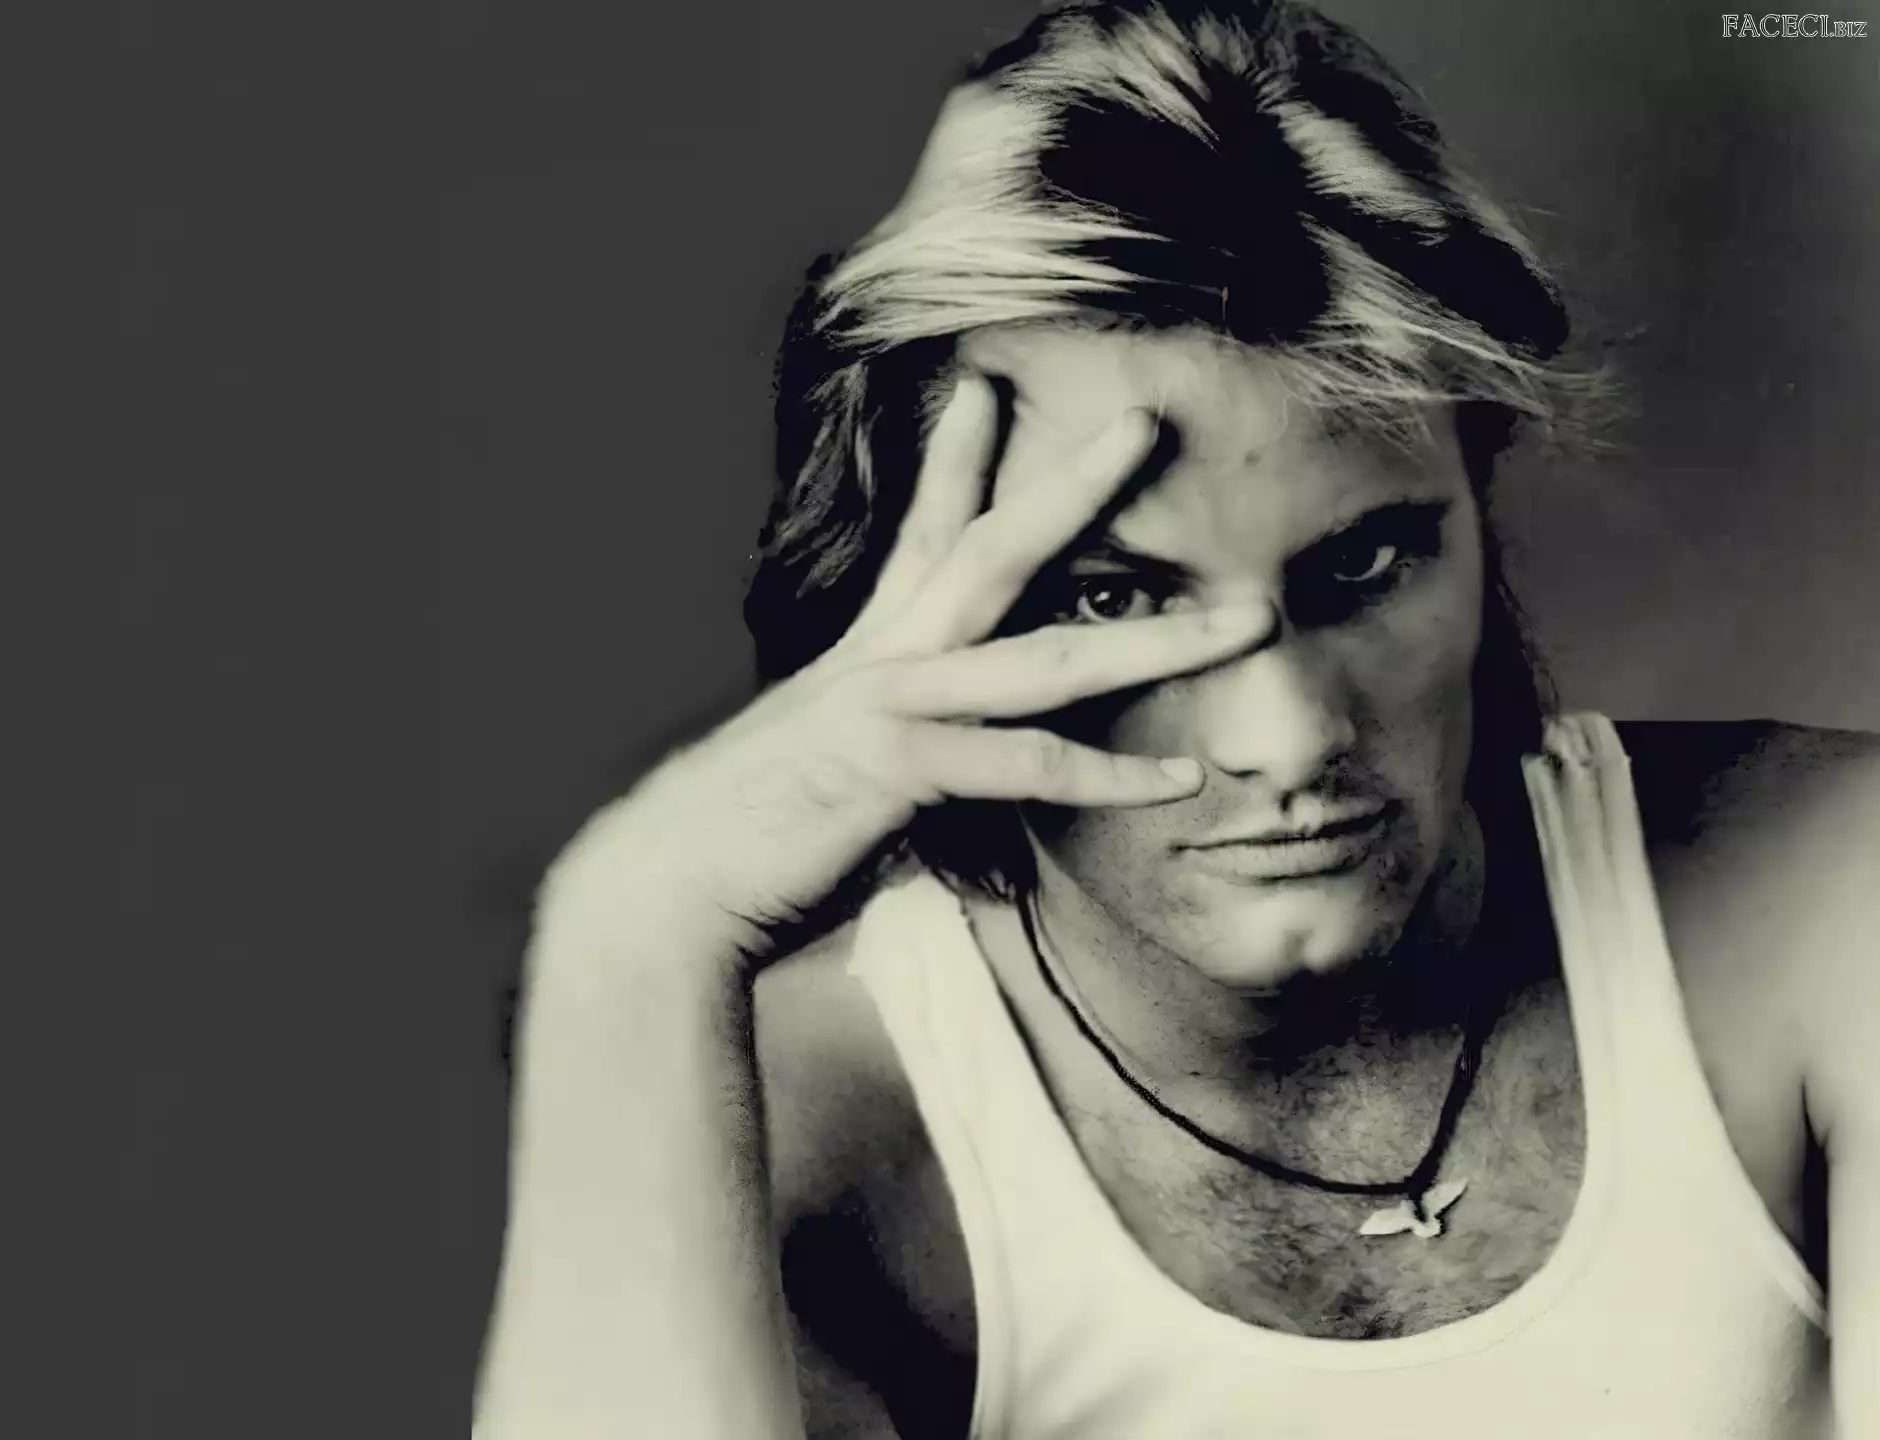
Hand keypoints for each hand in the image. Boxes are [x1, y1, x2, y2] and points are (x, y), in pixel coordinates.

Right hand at [555, 375, 1276, 961]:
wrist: (667, 884)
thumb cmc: (749, 838)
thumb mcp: (830, 775)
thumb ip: (895, 756)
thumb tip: (934, 773)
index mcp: (867, 653)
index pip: (923, 536)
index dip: (958, 460)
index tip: (985, 387)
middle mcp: (884, 659)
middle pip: (992, 548)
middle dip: (1073, 483)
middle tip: (1145, 421)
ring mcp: (892, 706)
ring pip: (1045, 659)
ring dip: (1155, 639)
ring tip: (1247, 619)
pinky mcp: (897, 770)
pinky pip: (1025, 767)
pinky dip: (1109, 775)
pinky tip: (1182, 778)